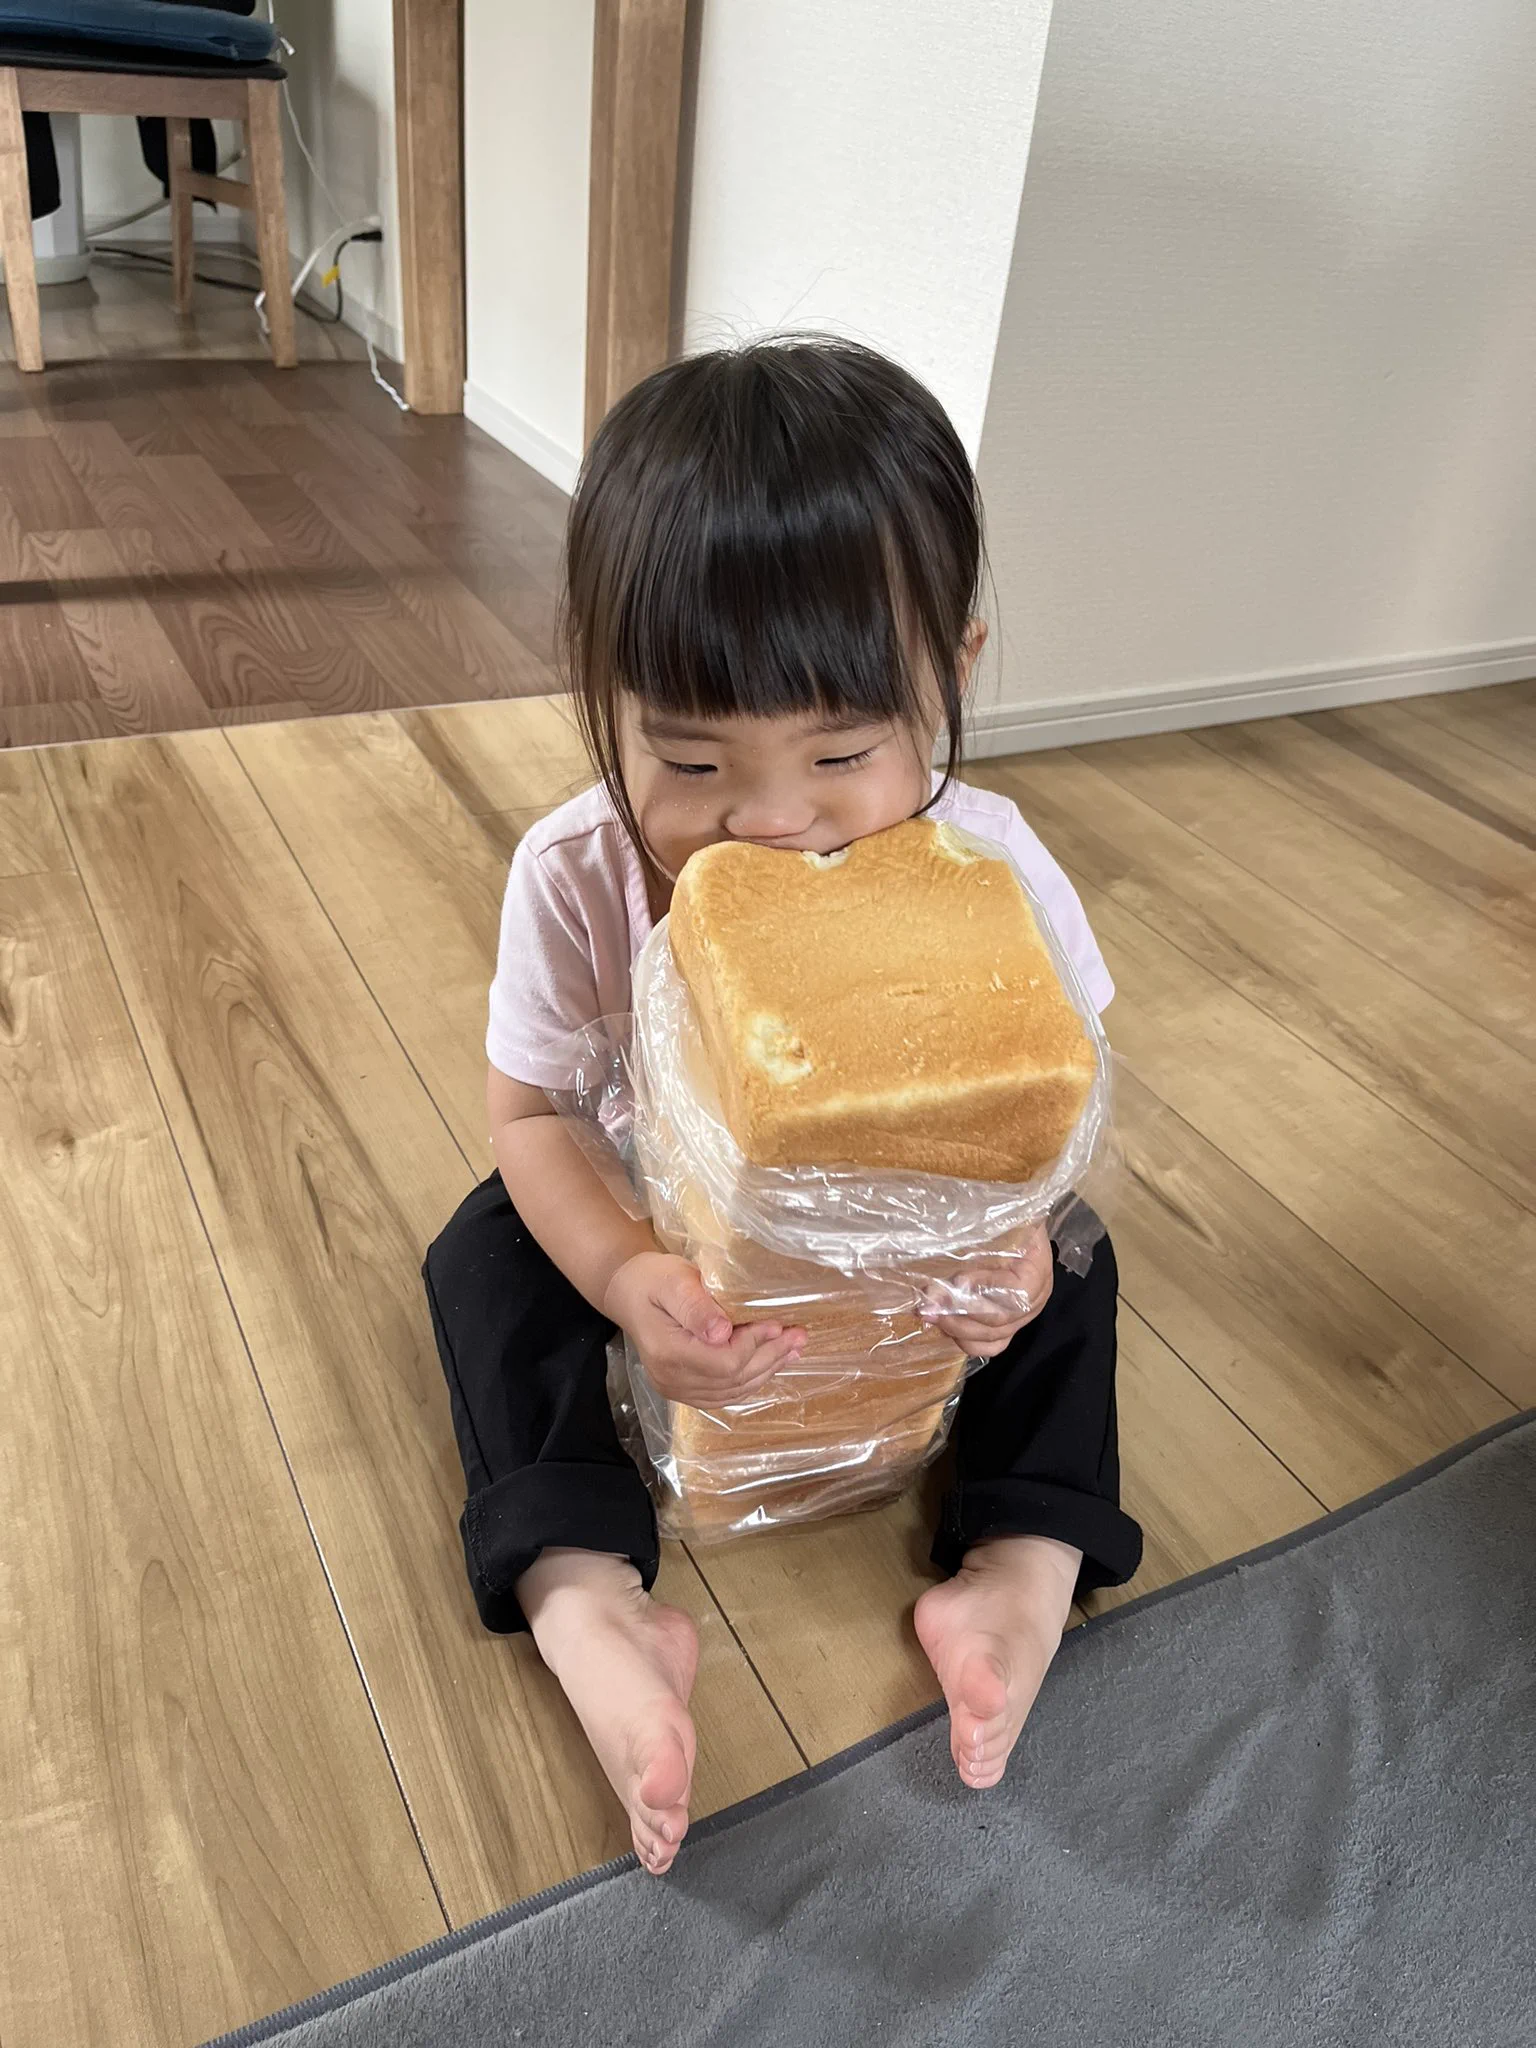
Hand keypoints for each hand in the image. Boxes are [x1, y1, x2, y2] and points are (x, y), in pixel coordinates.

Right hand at [603, 1251, 805, 1406]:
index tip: (777, 1323)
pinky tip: (770, 1364)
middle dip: (770, 1356)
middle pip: (733, 1379)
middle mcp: (671, 1379)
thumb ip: (696, 1307)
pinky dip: (750, 1380)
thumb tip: (722, 1333)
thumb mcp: (674, 1281)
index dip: (755, 1345)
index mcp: (668, 1352)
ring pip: (733, 1391)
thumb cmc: (653, 1279)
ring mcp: (677, 1389)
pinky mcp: (684, 1390)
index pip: (724, 1362)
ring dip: (766, 1370)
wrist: (629, 1293)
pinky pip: (724, 1394)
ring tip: (793, 1349)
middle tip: (799, 1335)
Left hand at [920, 1224, 1053, 1359]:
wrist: (1008, 1223)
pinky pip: (990, 1346)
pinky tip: (943, 1325)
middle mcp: (1036, 1297)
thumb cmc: (998, 1217)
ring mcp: (1023, 1315)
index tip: (958, 1280)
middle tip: (929, 1305)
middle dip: (960, 1315)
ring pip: (993, 1337)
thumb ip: (973, 1239)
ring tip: (930, 1314)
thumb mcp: (990, 1221)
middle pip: (1002, 1320)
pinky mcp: (1008, 1326)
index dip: (987, 1288)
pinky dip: (964, 1341)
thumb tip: (946, 1271)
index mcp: (1038, 1266)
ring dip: (957, 1329)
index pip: (1019, 1290)